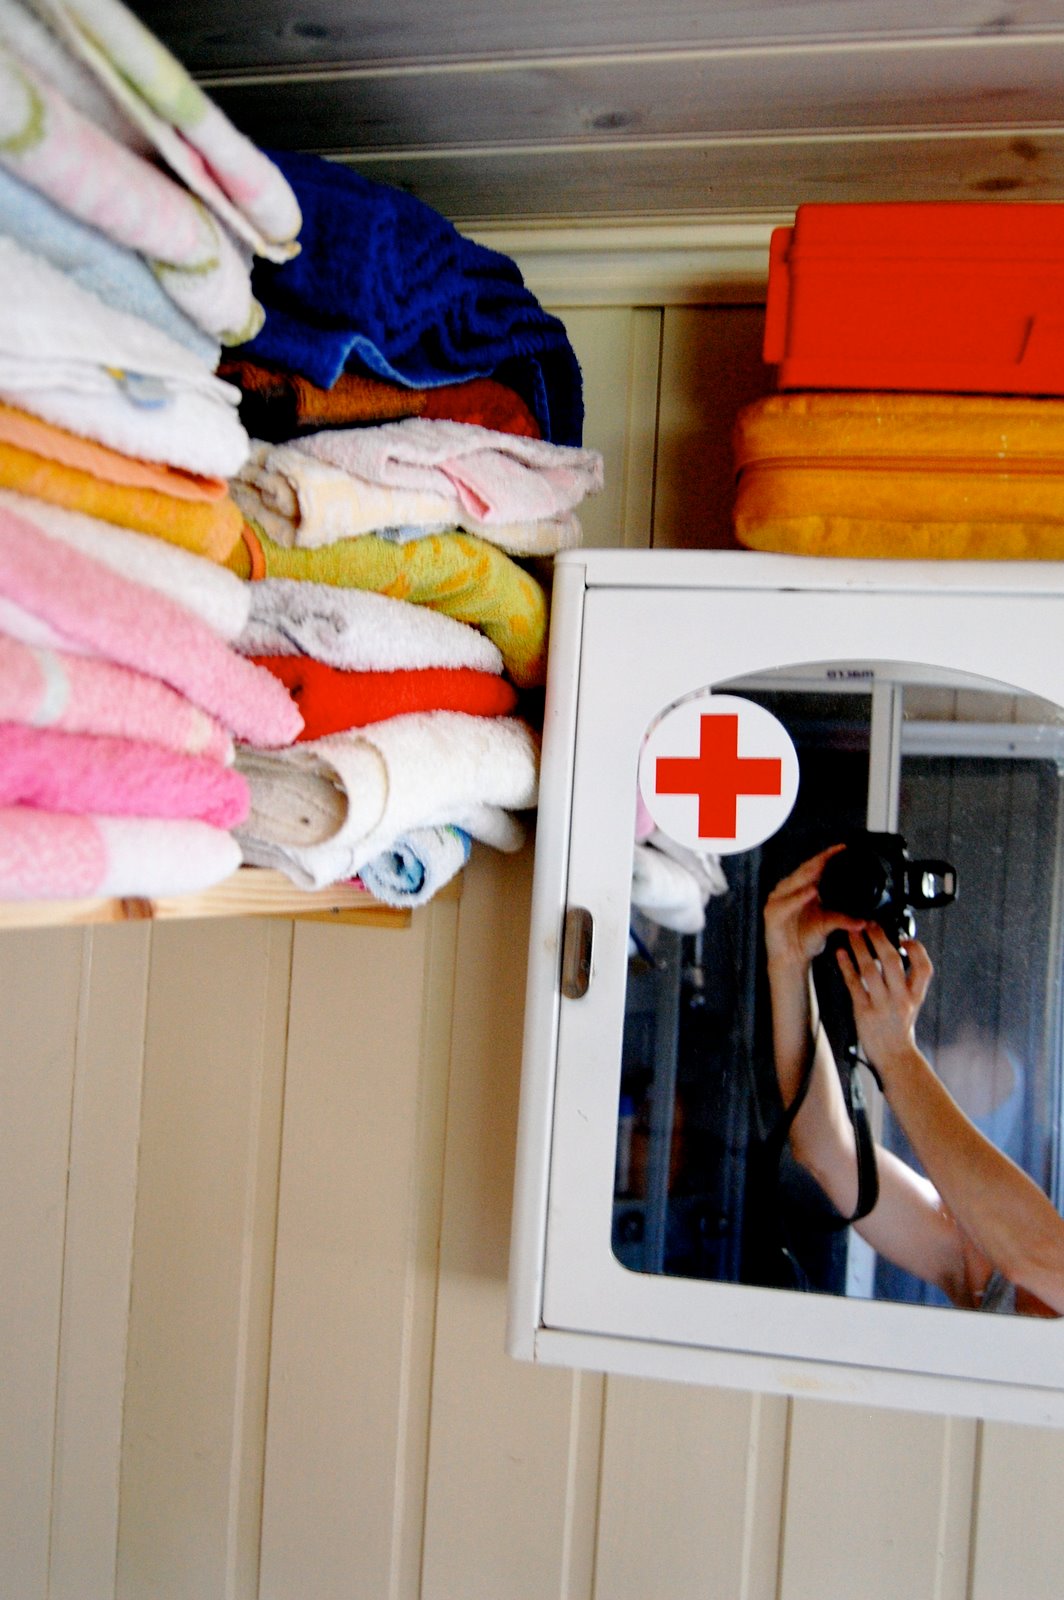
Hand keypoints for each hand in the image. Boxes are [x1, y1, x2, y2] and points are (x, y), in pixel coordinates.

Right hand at [763, 845, 868, 969]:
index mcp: (803, 888)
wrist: (791, 959)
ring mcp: (779, 899)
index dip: (827, 857)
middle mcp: (790, 890)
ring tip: (823, 866)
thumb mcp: (829, 925)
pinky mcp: (773, 912)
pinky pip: (786, 902)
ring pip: (794, 882)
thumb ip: (845, 919)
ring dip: (808, 874)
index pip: (815, 867)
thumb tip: (864, 920)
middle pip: (805, 870)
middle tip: (834, 853)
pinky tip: (810, 892)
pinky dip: (798, 897)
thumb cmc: (806, 939)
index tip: (843, 849)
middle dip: (819, 861)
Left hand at [836, 924, 933, 1076]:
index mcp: (916, 995)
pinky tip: (840, 954)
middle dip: (879, 939)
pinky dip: (846, 966)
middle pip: (892, 962)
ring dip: (859, 948)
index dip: (916, 949)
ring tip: (851, 933)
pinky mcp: (864, 1012)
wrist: (893, 1056)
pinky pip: (854, 984)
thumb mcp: (911, 1004)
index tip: (904, 937)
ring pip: (870, 970)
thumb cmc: (899, 1027)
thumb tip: (896, 950)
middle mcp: (901, 999)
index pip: (925, 968)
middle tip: (869, 924)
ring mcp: (882, 1006)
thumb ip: (906, 981)